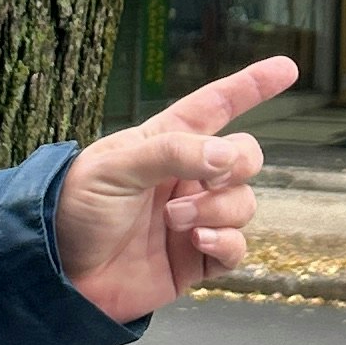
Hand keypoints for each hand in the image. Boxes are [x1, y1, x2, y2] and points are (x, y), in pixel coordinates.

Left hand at [52, 54, 296, 321]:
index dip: (251, 85)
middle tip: (207, 180)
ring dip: (220, 208)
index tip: (288, 68)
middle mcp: (186, 177)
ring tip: (177, 221)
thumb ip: (171, 153)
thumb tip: (228, 154)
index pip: (215, 105)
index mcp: (164, 143)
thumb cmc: (74, 209)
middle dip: (238, 165)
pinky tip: (198, 241)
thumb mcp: (114, 167)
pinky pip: (237, 247)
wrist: (57, 275)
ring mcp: (195, 218)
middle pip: (245, 157)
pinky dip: (225, 241)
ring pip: (244, 203)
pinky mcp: (197, 260)